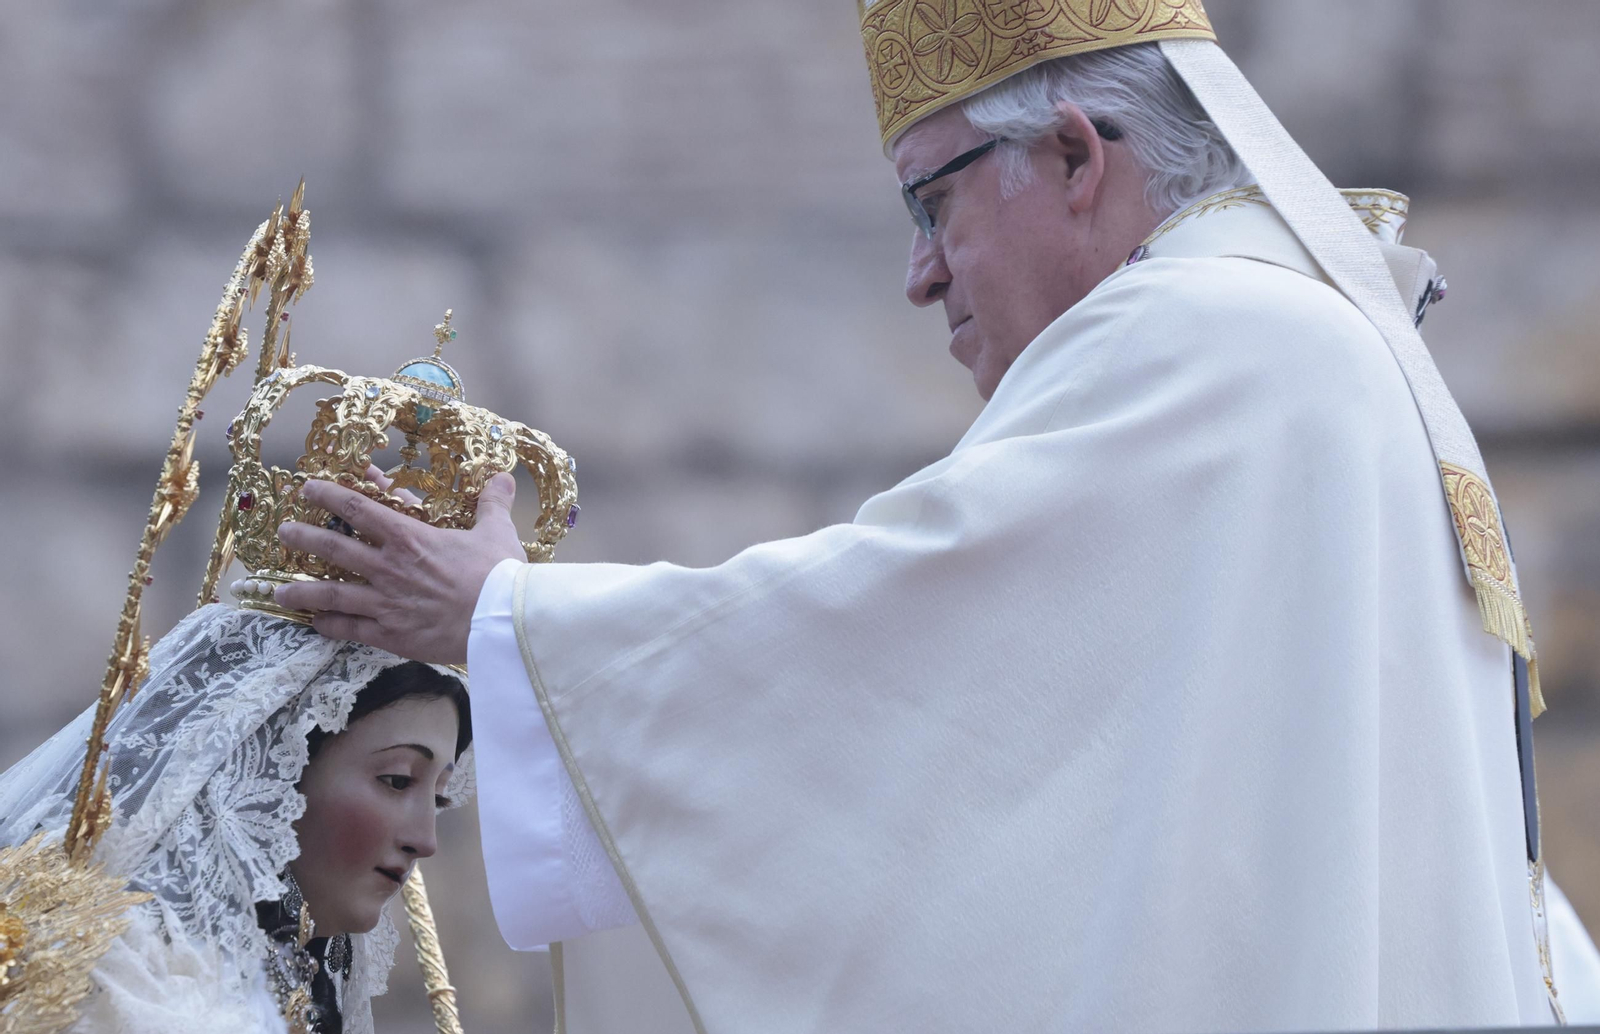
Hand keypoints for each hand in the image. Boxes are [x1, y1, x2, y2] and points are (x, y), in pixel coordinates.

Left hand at [275, 472, 523, 663]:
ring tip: (281, 590)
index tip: (308, 489)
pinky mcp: (391, 635)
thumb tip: (503, 478)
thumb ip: (492, 504)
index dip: (330, 496)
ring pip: (332, 593)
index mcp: (409, 537)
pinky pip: (352, 629)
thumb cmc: (500, 574)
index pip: (359, 509)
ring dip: (303, 590)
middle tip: (284, 533)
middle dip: (304, 538)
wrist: (502, 621)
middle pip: (334, 548)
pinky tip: (317, 624)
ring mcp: (385, 603)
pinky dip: (331, 626)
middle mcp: (388, 567)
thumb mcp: (497, 532)